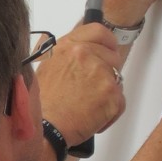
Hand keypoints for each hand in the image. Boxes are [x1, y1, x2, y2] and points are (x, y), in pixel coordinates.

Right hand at [37, 24, 125, 146]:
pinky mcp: (111, 93)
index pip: (99, 32)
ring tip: (88, 108)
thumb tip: (82, 57)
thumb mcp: (47, 69)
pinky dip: (110, 114)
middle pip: (113, 58)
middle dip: (106, 75)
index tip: (107, 54)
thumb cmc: (41, 106)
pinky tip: (92, 119)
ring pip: (117, 81)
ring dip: (107, 96)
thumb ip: (68, 57)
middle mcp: (85, 54)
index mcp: (69, 46)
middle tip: (91, 92)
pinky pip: (120, 103)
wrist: (45, 128)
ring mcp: (100, 73)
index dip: (107, 44)